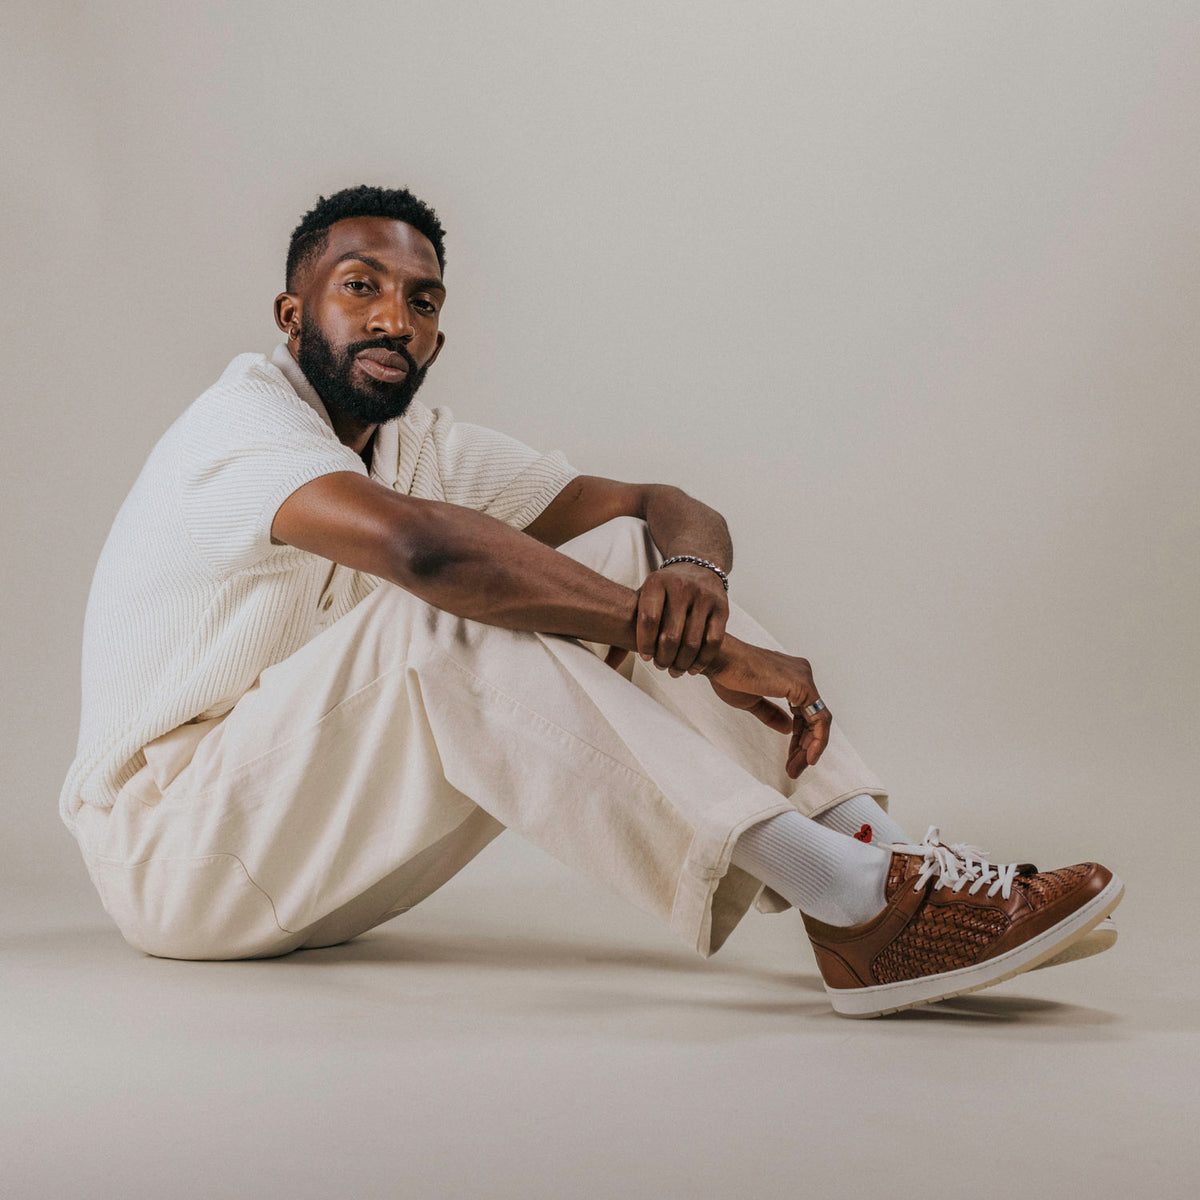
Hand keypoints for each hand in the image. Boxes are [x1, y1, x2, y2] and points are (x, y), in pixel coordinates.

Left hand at [635, 561, 729, 676]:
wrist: (699, 565)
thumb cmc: (665, 590)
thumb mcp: (644, 597)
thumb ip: (625, 628)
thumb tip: (608, 663)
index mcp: (657, 582)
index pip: (649, 619)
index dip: (645, 643)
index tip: (645, 656)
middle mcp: (681, 586)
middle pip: (671, 635)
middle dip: (664, 658)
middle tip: (661, 666)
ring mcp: (704, 596)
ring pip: (692, 642)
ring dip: (682, 663)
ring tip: (675, 670)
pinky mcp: (722, 607)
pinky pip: (713, 641)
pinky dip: (702, 659)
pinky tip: (693, 667)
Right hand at [704, 636, 832, 777]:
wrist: (719, 660)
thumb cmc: (729, 675)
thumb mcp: (753, 701)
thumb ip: (772, 714)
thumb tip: (788, 728)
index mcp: (791, 676)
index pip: (804, 713)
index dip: (799, 739)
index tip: (791, 759)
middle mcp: (802, 674)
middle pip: (813, 719)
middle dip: (804, 747)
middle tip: (794, 769)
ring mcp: (805, 679)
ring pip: (819, 721)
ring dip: (810, 748)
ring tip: (796, 768)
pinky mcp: (802, 685)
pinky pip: (819, 719)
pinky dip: (816, 740)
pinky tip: (807, 757)